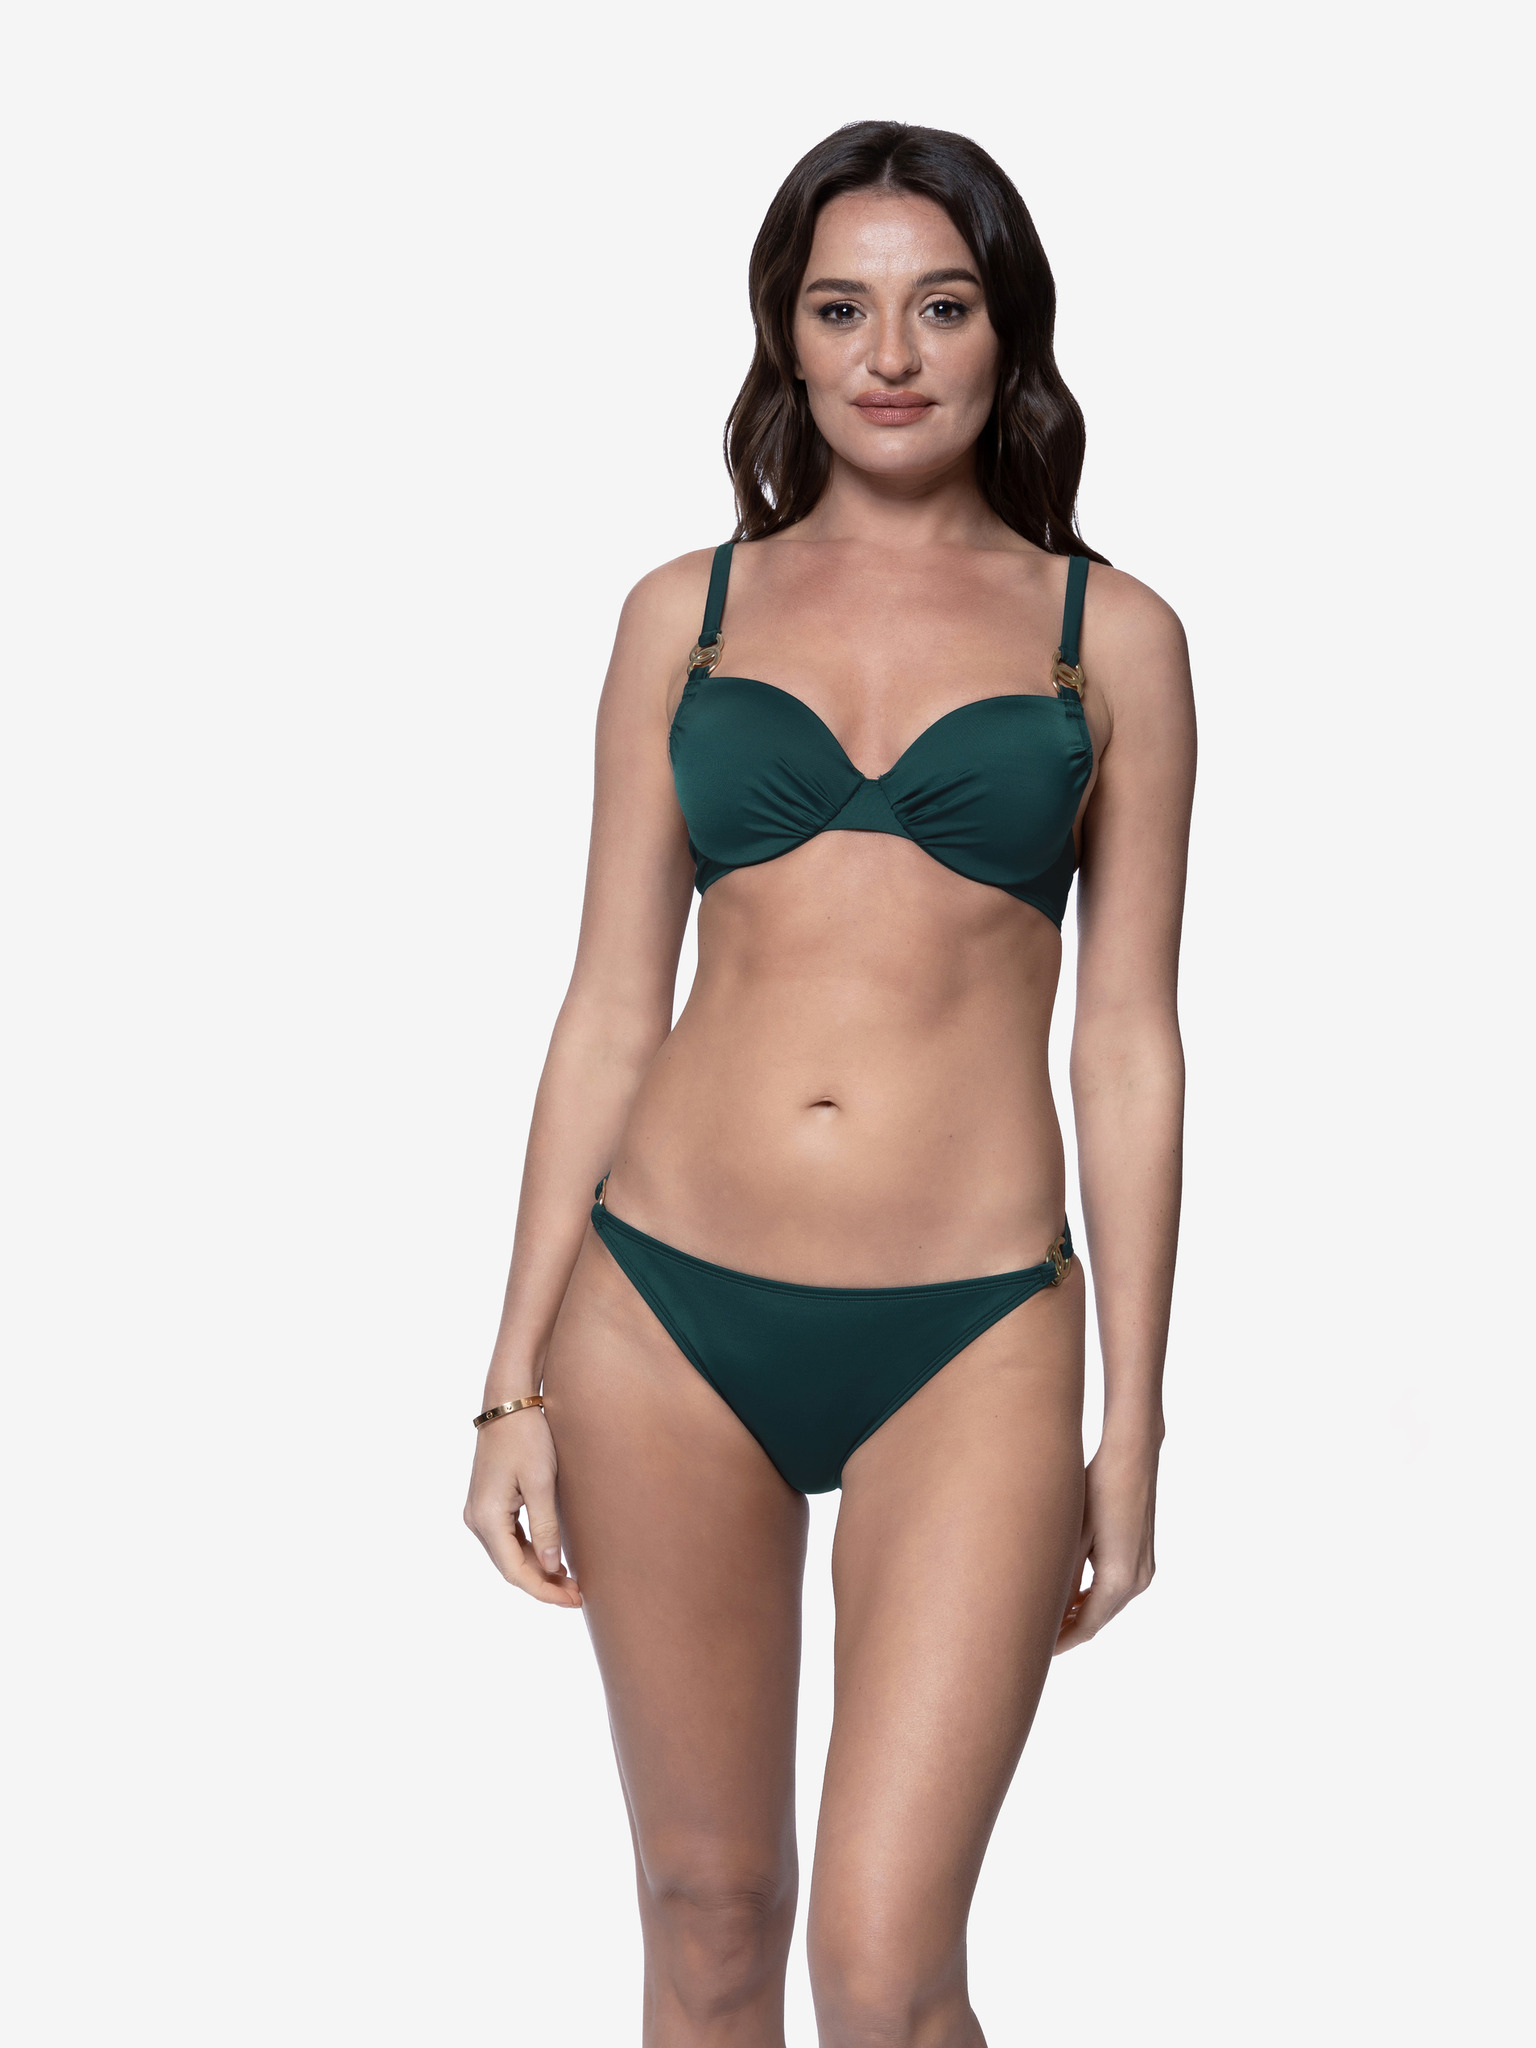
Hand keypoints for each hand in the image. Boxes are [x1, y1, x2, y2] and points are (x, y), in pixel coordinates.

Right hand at [463, 1407, 581, 1606]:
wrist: (508, 1404)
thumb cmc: (527, 1437)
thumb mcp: (541, 1482)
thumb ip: (545, 1528)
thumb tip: (551, 1567)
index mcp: (486, 1517)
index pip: (515, 1571)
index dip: (544, 1590)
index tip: (573, 1600)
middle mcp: (475, 1520)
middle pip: (510, 1567)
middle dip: (543, 1584)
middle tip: (577, 1596)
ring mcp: (478, 1512)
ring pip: (508, 1555)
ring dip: (537, 1570)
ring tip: (570, 1581)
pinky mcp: (487, 1504)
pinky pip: (508, 1539)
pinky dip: (529, 1553)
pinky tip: (552, 1559)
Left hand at [1054, 1435, 1158, 1652]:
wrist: (1131, 1457)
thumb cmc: (1098, 1488)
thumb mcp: (1073, 1534)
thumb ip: (1063, 1577)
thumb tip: (1047, 1609)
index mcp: (1119, 1579)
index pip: (1087, 1626)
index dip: (1062, 1641)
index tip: (1037, 1650)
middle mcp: (1138, 1580)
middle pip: (1099, 1619)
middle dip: (1069, 1630)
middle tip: (1035, 1637)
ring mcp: (1145, 1569)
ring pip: (1107, 1605)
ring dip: (1081, 1614)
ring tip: (1048, 1620)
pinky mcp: (1143, 1557)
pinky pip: (1116, 1589)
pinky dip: (1094, 1597)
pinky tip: (1072, 1596)